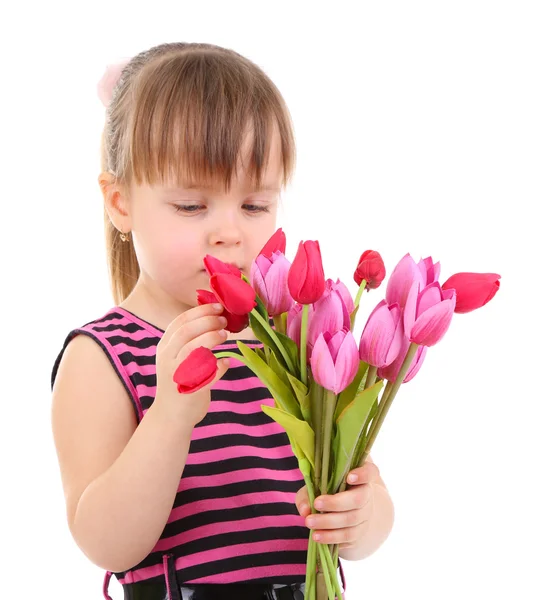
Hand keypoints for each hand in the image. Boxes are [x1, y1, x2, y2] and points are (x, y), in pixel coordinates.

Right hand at [154, 303, 229, 427]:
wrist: (171, 416)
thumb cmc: (179, 381)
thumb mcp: (177, 356)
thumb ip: (190, 340)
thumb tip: (215, 318)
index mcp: (165, 347)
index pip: (180, 322)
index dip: (200, 311)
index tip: (217, 306)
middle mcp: (167, 358)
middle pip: (186, 332)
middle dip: (207, 322)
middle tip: (224, 320)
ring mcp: (176, 374)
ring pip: (192, 349)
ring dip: (211, 338)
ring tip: (225, 334)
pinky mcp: (189, 391)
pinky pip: (206, 374)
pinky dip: (218, 366)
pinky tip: (226, 362)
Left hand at [295, 460, 380, 549]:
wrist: (344, 509)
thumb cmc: (328, 491)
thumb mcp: (316, 486)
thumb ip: (308, 494)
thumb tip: (305, 510)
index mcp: (360, 477)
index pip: (370, 472)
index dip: (362, 474)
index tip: (349, 477)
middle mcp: (367, 495)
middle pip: (358, 499)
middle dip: (336, 503)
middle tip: (316, 504)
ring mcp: (365, 515)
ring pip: (351, 520)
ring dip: (329, 523)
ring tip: (309, 523)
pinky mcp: (360, 533)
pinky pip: (348, 537)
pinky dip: (332, 537)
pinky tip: (318, 537)